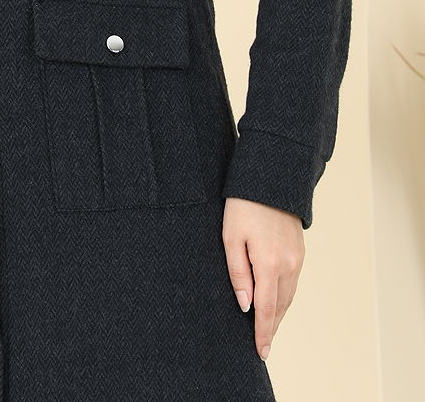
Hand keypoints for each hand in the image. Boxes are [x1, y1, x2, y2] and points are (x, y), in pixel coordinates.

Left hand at [222, 196, 304, 362]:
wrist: (271, 179)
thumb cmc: (243, 206)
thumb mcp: (231, 237)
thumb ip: (238, 273)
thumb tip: (245, 306)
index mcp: (269, 264)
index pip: (266, 310)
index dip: (262, 333)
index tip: (260, 352)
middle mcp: (288, 265)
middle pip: (280, 307)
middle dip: (271, 328)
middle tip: (262, 347)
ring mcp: (297, 258)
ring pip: (289, 296)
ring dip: (279, 314)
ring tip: (267, 330)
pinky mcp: (299, 251)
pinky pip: (293, 282)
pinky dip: (284, 297)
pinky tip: (276, 302)